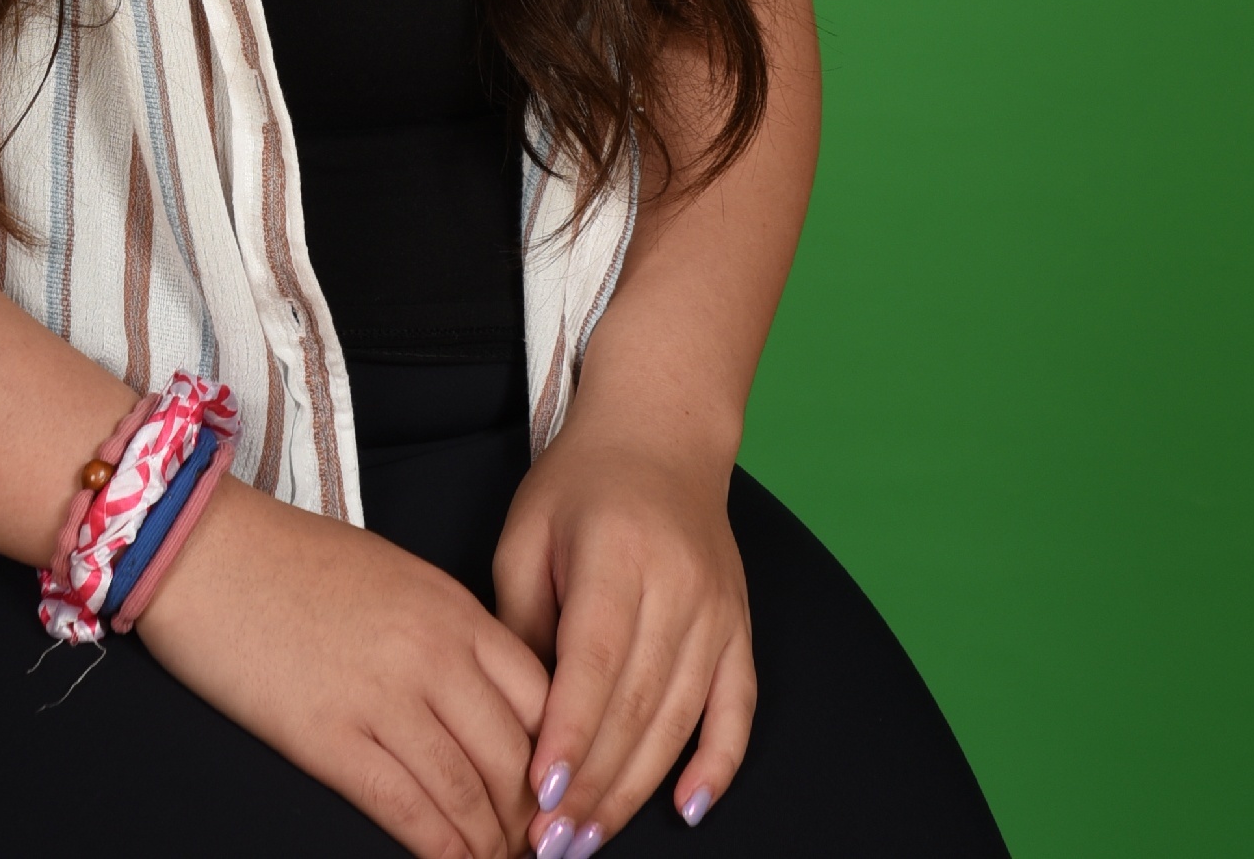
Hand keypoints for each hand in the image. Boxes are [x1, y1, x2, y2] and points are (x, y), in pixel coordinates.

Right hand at [140, 474, 550, 858]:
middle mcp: (432, 652)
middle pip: (513, 755)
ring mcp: (383, 697)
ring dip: (489, 843)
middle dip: (529, 816)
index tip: (556, 794)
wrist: (205, 550)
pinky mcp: (330, 738)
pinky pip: (407, 809)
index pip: (541, 697)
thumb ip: (446, 631)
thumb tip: (483, 698)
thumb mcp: (394, 576)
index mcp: (452, 607)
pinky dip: (441, 849)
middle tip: (533, 849)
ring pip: (466, 792)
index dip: (557, 758)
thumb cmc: (291, 559)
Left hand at [490, 420, 753, 849]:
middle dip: (594, 782)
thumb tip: (513, 718)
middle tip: (553, 842)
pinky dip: (718, 764)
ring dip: (636, 789)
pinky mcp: (739, 627)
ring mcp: (717, 609)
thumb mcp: (527, 534)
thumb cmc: (580, 484)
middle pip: (637, 703)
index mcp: (617, 552)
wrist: (661, 436)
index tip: (542, 791)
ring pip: (680, 718)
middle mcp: (678, 584)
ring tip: (591, 838)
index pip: (595, 658)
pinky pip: (737, 708)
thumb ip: (521, 621)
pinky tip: (688, 807)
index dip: (570, 730)